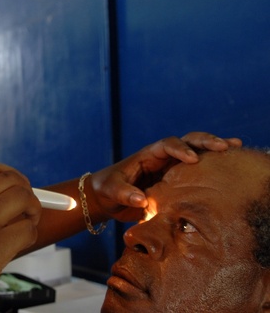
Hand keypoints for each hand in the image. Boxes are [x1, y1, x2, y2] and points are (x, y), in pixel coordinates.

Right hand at [0, 162, 41, 311]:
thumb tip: (6, 195)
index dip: (10, 174)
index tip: (18, 184)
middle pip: (11, 181)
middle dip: (27, 192)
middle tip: (28, 206)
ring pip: (24, 199)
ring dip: (33, 210)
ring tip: (28, 223)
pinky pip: (27, 229)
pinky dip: (31, 234)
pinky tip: (21, 242)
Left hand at [89, 132, 240, 222]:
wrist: (107, 198)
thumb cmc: (106, 190)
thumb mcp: (111, 192)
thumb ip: (125, 194)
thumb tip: (142, 200)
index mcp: (147, 155)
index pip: (166, 145)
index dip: (180, 150)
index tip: (192, 159)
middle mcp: (162, 158)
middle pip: (186, 142)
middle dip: (204, 141)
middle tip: (225, 146)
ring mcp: (171, 168)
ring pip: (195, 152)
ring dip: (214, 148)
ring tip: (236, 147)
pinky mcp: (177, 180)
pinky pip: (197, 170)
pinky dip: (212, 165)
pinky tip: (231, 164)